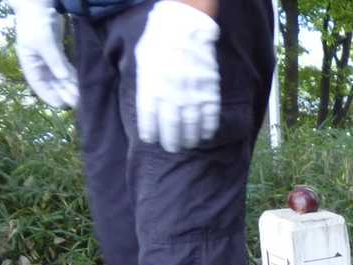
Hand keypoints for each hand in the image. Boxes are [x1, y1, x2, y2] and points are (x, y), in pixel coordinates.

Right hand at [12, 0, 77, 108]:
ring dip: (70, 87)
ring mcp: (48, 59)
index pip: (38, 85)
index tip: (62, 105)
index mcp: (29, 63)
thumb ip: (54, 61)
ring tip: (82, 97)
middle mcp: (38, 64)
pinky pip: (66, 68)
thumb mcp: (44, 42)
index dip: (49, 96)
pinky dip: (72, 76)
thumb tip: (63, 78)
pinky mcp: (57, 53)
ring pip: (60, 77)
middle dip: (64, 93)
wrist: (38, 4)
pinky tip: (81, 84)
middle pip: (52, 84)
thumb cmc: (36, 22)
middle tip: (78, 104)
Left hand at [134, 0, 221, 152]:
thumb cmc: (160, 41)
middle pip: (171, 126)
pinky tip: (205, 134)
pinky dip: (207, 128)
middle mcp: (171, 94)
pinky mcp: (209, 91)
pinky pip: (210, 116)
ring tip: (188, 144)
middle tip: (171, 148)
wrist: (185, 27)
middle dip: (171, 141)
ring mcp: (192, 94)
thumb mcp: (142, 60)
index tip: (151, 139)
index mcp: (151, 87)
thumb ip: (144, 84)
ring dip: (190, 138)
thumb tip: (148, 103)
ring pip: (191, 125)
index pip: (149, 118)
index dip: (150, 132)